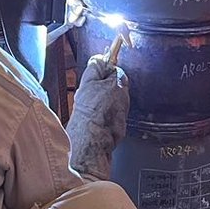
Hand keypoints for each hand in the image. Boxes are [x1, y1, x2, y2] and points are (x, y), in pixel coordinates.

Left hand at [67, 57, 129, 180]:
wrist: (93, 146)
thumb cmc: (100, 115)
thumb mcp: (115, 87)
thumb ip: (117, 76)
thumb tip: (118, 73)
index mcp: (88, 80)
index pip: (97, 62)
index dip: (110, 62)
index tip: (119, 65)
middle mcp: (85, 94)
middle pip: (103, 82)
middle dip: (117, 86)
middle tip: (123, 91)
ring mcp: (89, 110)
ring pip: (108, 100)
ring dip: (118, 104)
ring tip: (120, 110)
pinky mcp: (94, 126)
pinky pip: (109, 117)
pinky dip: (116, 119)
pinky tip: (117, 124)